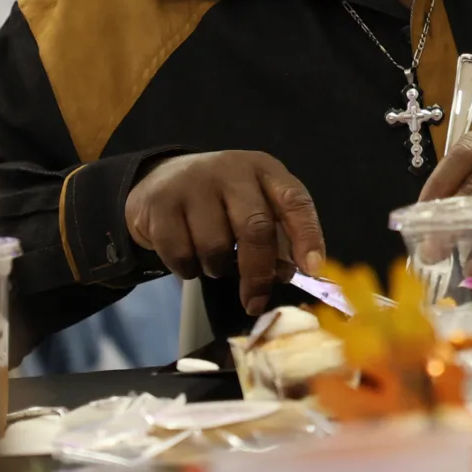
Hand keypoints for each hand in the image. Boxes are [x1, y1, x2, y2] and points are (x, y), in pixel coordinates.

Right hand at [124, 150, 324, 316]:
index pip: (294, 201)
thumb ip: (275, 236)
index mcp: (264, 170)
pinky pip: (180, 254)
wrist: (159, 181)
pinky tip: (188, 256)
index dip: (307, 236)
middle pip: (255, 229)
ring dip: (217, 268)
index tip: (312, 269)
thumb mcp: (253, 205)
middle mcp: (231, 170)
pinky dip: (187, 268)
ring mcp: (193, 183)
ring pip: (215, 246)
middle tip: (255, 301)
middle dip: (259, 273)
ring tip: (214, 261)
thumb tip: (288, 273)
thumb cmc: (219, 202)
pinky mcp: (160, 202)